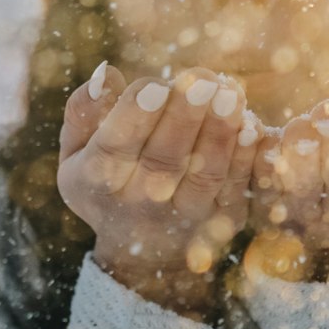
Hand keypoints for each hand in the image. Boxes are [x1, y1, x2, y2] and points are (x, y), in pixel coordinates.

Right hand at [56, 63, 260, 314]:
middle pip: (163, 160)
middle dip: (184, 118)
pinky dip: (246, 158)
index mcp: (97, 181)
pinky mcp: (222, 220)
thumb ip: (84, 111)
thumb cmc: (106, 180)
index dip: (133, 117)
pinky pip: (237, 188)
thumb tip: (107, 74)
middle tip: (201, 81)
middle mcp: (140, 204)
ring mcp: (184, 215)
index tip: (153, 86)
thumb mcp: (76, 152)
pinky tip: (251, 125)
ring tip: (229, 93)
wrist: (141, 255)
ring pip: (204, 174)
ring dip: (219, 133)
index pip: (113, 147)